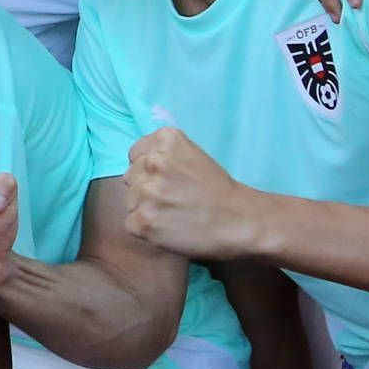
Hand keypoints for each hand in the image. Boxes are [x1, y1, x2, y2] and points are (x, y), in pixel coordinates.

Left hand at [117, 125, 262, 263]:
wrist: (239, 221)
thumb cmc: (217, 191)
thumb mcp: (192, 155)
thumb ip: (163, 155)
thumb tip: (136, 163)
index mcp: (165, 139)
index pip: (135, 155)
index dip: (150, 170)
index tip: (169, 181)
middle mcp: (153, 161)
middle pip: (130, 178)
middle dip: (146, 189)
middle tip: (175, 199)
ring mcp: (146, 191)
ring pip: (129, 201)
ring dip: (146, 209)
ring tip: (175, 214)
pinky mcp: (144, 219)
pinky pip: (131, 223)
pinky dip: (146, 229)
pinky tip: (169, 227)